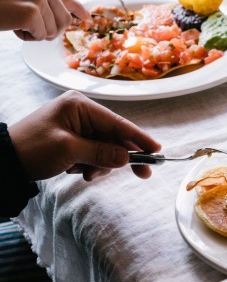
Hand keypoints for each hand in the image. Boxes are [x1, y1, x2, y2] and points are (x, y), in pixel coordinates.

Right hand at [0, 0, 88, 40]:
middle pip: (65, 19)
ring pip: (55, 30)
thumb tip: (79, 15)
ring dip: (36, 33)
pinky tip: (12, 25)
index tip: (86, 17)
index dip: (77, 11)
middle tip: (28, 25)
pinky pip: (42, 35)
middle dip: (50, 29)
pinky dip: (27, 36)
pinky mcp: (31, 12)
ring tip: (17, 21)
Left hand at [8, 91, 160, 181]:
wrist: (1, 161)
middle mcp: (81, 113)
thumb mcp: (68, 151)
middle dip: (120, 156)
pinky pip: (93, 153)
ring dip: (101, 164)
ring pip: (105, 148)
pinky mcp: (72, 140)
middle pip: (114, 136)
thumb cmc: (31, 149)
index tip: (157, 149)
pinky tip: (79, 171)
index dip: (138, 137)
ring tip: (87, 175)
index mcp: (80, 106)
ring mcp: (77, 127)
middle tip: (144, 173)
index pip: (117, 123)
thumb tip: (127, 158)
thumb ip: (101, 153)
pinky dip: (91, 165)